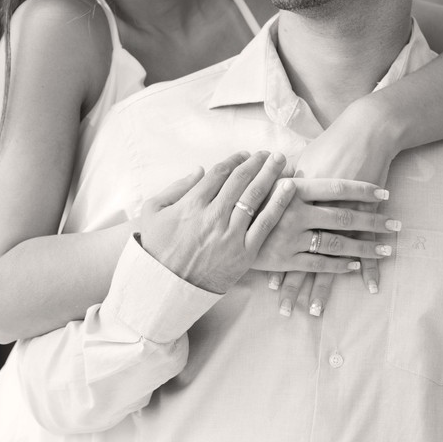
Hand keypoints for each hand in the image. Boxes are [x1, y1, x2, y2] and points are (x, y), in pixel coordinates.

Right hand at [138, 150, 293, 293]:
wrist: (168, 287)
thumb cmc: (157, 248)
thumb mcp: (153, 212)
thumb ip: (176, 187)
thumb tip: (199, 170)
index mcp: (192, 203)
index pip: (219, 173)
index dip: (235, 160)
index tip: (244, 155)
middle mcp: (213, 215)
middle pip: (240, 180)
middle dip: (257, 162)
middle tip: (269, 154)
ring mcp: (230, 234)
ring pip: (255, 197)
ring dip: (270, 175)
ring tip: (281, 162)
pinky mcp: (244, 253)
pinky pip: (265, 224)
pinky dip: (279, 203)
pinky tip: (289, 188)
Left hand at [274, 100, 400, 315]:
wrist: (364, 134)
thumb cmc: (329, 148)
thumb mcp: (300, 167)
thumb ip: (282, 189)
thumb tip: (262, 199)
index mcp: (294, 200)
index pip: (279, 237)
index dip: (273, 262)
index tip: (265, 287)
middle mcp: (314, 212)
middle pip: (301, 255)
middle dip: (292, 285)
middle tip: (285, 310)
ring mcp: (341, 216)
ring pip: (332, 257)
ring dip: (325, 287)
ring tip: (316, 311)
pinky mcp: (365, 216)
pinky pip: (368, 245)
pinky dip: (369, 268)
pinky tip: (369, 287)